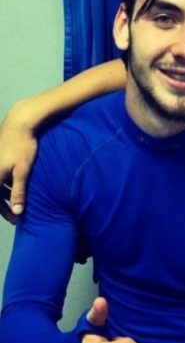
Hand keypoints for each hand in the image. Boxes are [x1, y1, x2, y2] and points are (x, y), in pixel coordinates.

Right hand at [0, 102, 38, 222]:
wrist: (20, 122)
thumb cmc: (23, 146)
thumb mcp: (23, 170)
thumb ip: (19, 191)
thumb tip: (18, 211)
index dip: (4, 211)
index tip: (14, 219)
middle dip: (4, 205)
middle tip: (15, 215)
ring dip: (4, 195)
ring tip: (15, 202)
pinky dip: (4, 184)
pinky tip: (13, 187)